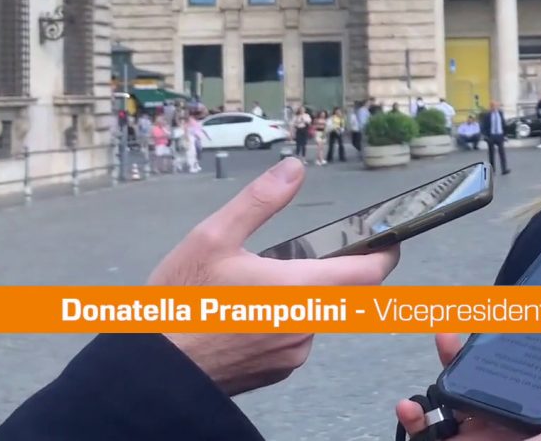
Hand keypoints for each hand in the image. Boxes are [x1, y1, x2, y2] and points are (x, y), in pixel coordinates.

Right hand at [151, 157, 400, 395]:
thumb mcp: (213, 238)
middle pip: (344, 293)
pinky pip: (295, 339)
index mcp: (301, 290)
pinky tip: (246, 315)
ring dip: (302, 298)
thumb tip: (293, 168)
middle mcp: (307, 326)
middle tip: (298, 256)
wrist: (152, 371)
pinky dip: (283, 322)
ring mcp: (293, 354)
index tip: (388, 240)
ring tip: (254, 287)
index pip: (370, 273)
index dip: (384, 254)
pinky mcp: (277, 372)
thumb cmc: (180, 303)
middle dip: (331, 271)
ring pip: (317, 316)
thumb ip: (261, 201)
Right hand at [396, 334, 540, 440]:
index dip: (506, 357)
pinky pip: (420, 430)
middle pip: (474, 383)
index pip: (513, 384)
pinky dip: (411, 417)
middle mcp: (490, 427)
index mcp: (520, 426)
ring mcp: (461, 438)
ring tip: (437, 355)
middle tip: (453, 334)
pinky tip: (407, 407)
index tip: (500, 329)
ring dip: (438, 375)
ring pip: (444, 399)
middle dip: (462, 356)